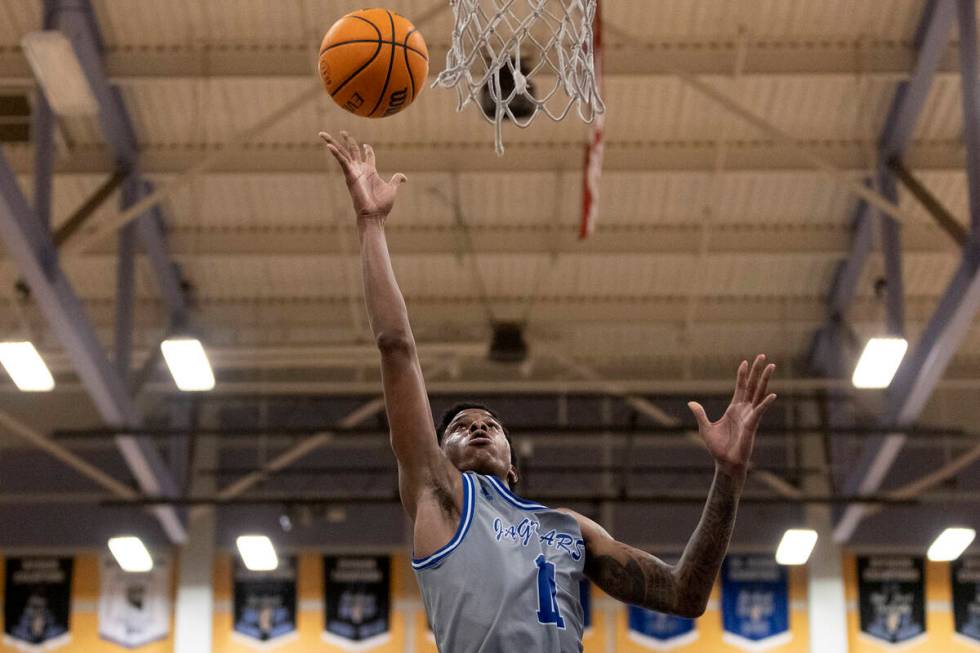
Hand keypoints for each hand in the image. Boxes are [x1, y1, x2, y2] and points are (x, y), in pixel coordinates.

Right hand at [319, 131, 406, 221]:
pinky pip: (342, 162)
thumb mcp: (392, 189)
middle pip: (352, 151)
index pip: (367, 156)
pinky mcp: (350, 176)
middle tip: (342, 131)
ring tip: (322, 134)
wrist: (374, 215)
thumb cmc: (382, 205)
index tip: (366, 145)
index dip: (367, 149)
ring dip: (333, 143)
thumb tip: (404, 178)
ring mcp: (354, 172)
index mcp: (370, 171)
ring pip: (342, 153)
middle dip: (347, 140)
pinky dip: (335, 153)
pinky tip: (328, 145)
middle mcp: (360, 170)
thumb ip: (396, 180)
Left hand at [688, 354, 775, 476]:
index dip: (742, 375)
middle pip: (752, 386)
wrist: (725, 463)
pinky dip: (766, 403)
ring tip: (771, 366)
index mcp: (734, 409)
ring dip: (765, 380)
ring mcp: (749, 416)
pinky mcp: (752, 424)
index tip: (744, 362)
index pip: (740, 387)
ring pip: (759, 393)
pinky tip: (772, 394)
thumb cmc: (718, 448)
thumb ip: (700, 414)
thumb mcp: (705, 428)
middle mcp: (744, 410)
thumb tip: (691, 402)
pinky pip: (760, 411)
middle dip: (757, 371)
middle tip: (762, 356)